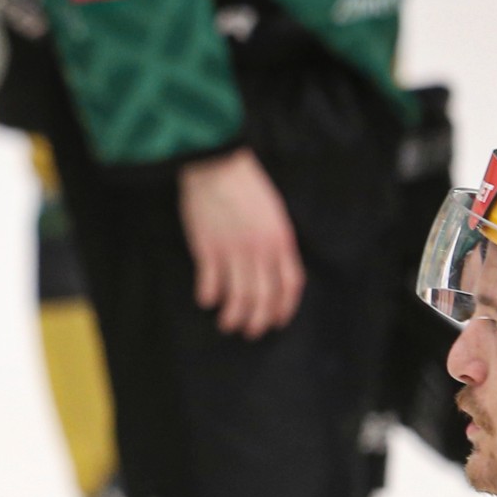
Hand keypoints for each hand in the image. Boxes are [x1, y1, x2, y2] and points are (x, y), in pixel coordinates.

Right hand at [178, 147, 302, 337]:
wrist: (216, 164)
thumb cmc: (244, 184)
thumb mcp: (272, 212)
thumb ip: (275, 240)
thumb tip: (272, 270)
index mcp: (280, 239)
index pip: (290, 284)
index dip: (284, 308)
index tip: (277, 321)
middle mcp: (260, 249)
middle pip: (264, 297)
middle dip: (258, 320)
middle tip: (250, 332)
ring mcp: (233, 250)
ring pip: (238, 297)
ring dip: (233, 316)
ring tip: (227, 324)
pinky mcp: (208, 249)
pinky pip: (210, 283)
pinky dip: (208, 296)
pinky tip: (206, 299)